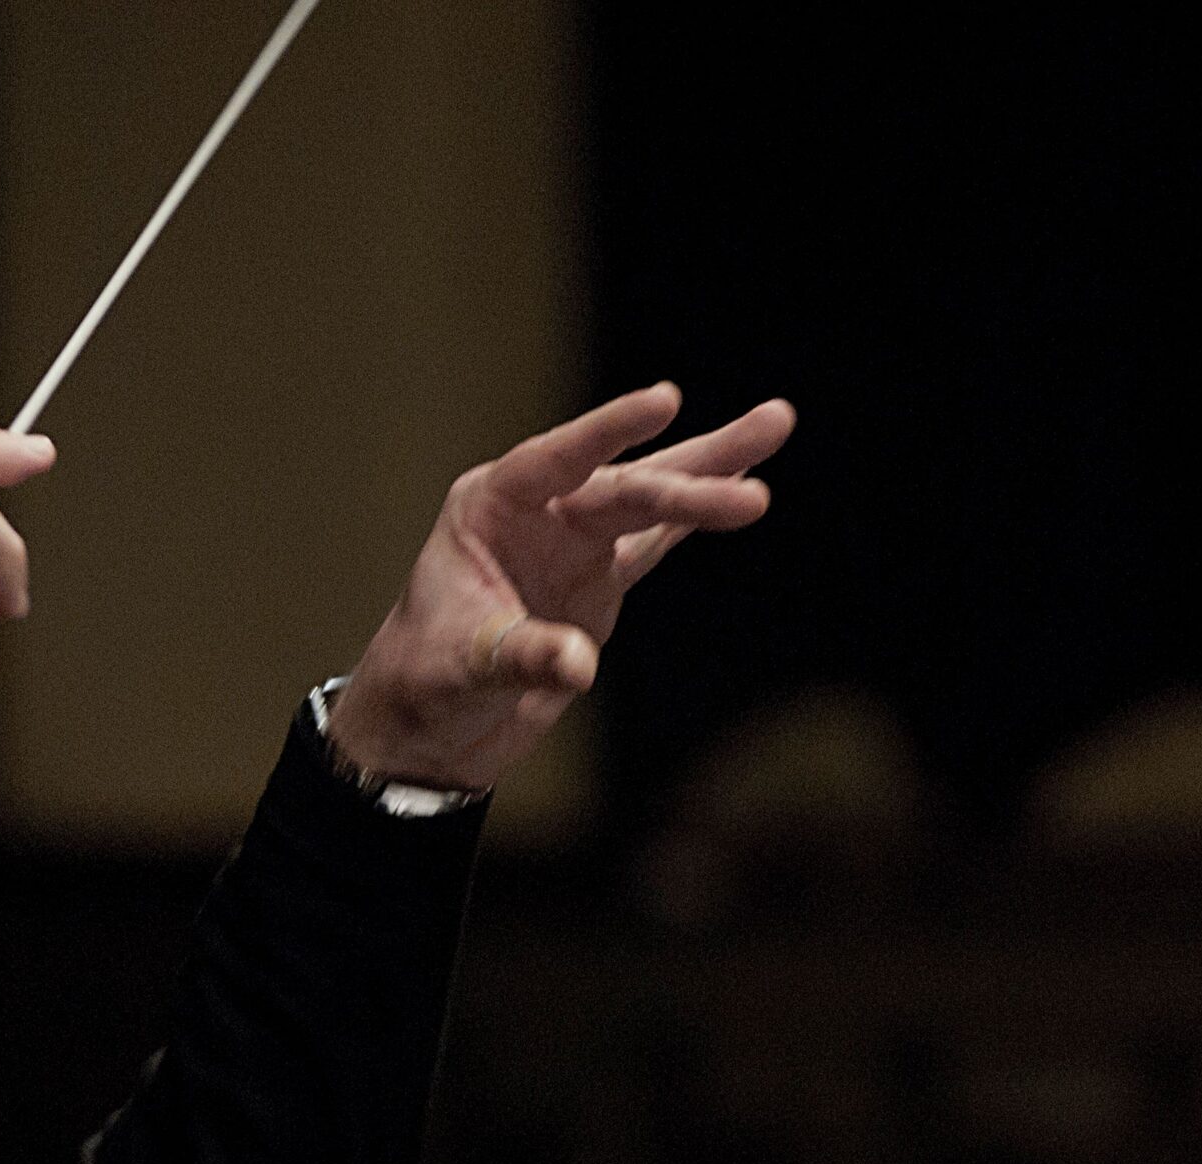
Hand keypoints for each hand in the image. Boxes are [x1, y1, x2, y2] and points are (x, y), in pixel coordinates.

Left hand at [326, 383, 794, 791]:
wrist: (430, 726)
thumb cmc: (426, 682)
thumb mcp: (466, 668)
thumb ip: (524, 656)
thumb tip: (579, 664)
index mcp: (489, 507)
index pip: (555, 458)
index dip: (609, 430)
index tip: (665, 399)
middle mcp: (536, 514)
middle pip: (621, 488)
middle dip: (689, 483)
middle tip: (757, 474)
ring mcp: (572, 544)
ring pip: (650, 500)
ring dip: (710, 472)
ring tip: (776, 420)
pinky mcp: (599, 583)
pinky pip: (656, 540)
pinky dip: (695, 517)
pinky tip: (745, 478)